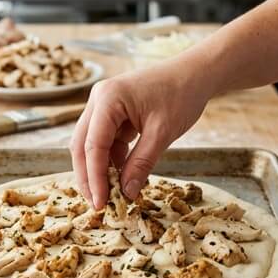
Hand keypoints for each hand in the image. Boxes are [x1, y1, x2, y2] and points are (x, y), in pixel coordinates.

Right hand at [69, 61, 212, 208]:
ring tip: (110, 196)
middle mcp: (99, 100)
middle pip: (82, 145)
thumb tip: (126, 193)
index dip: (95, 178)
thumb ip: (141, 163)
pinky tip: (121, 178)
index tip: (101, 203)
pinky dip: (111, 161)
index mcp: (107, 99)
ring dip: (98, 170)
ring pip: (90, 144)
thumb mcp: (162, 133)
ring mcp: (104, 106)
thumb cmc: (182, 95)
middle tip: (98, 204)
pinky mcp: (113, 113)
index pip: (93, 145)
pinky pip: (105, 141)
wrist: (196, 73)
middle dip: (88, 176)